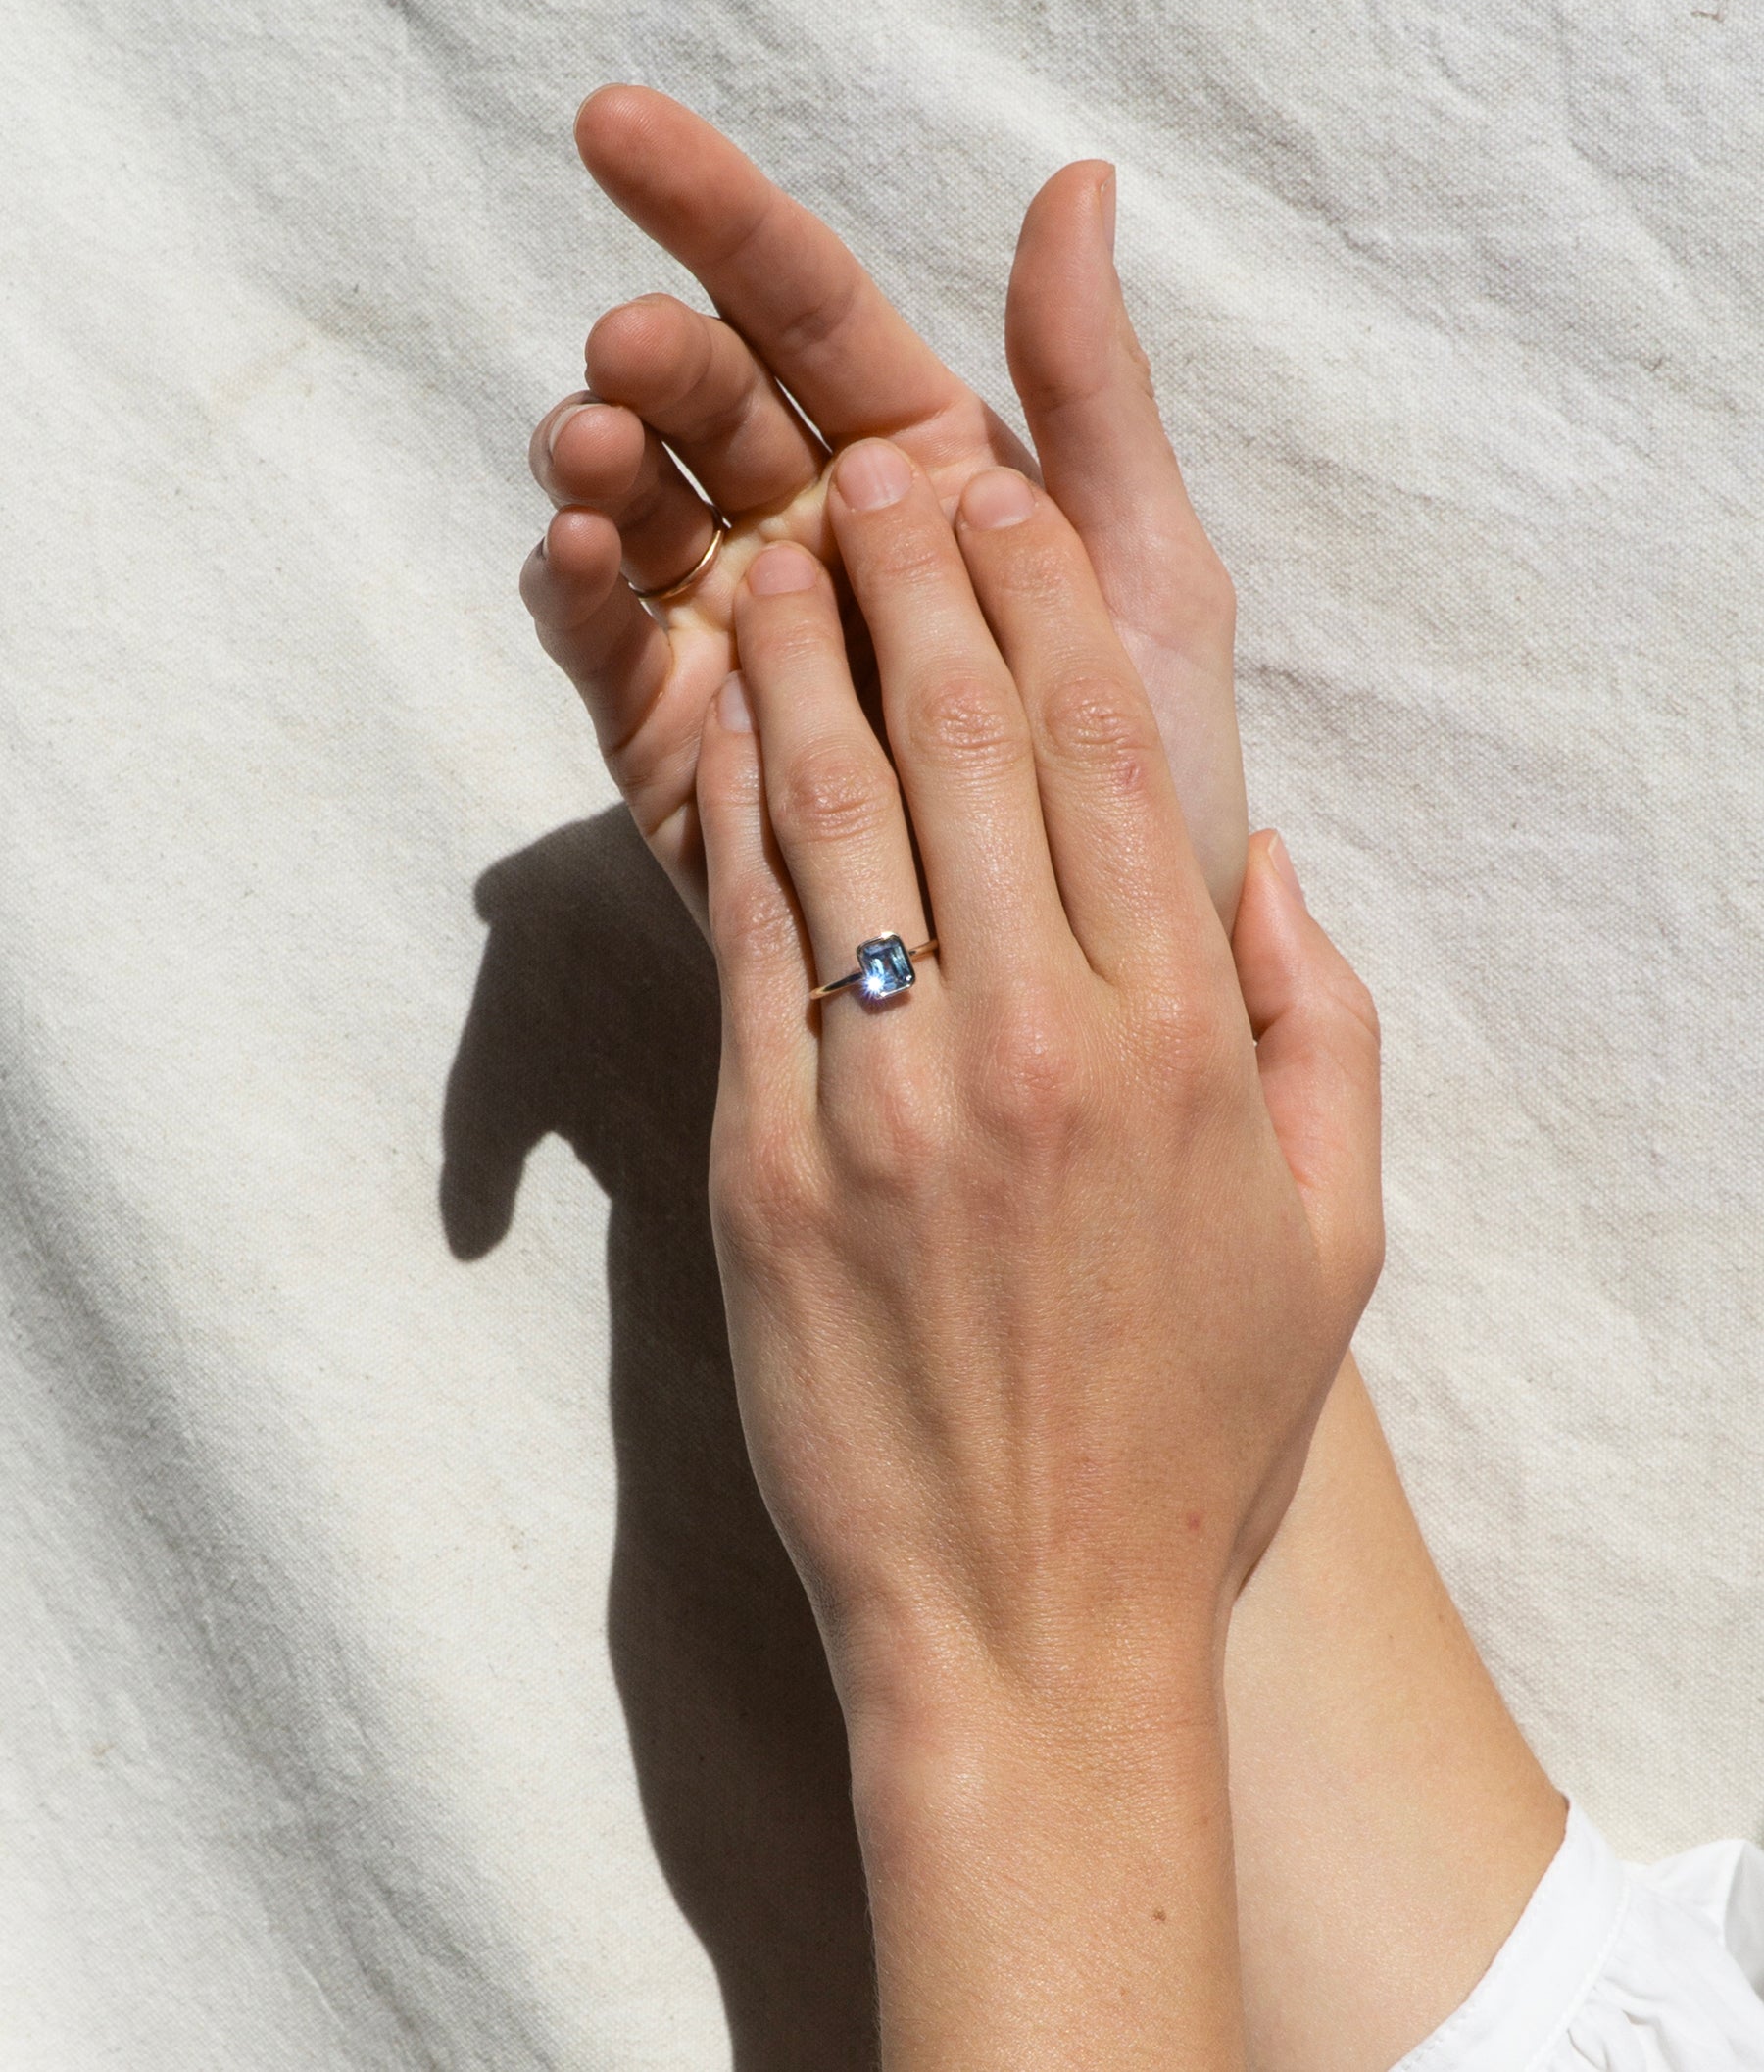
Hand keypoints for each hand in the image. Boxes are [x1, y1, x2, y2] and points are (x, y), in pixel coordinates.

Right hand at [521, 87, 1245, 930]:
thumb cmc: (1146, 780)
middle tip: (633, 349)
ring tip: (596, 443)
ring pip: (643, 510)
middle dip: (663, 357)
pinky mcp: (680, 745)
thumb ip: (1093, 391)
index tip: (615, 127)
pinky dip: (582, 590)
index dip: (718, 214)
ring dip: (605, 460)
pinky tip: (577, 550)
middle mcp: (819, 538)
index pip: (809, 314)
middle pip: (713, 405)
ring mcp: (740, 635)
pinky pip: (612, 646)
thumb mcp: (1144, 573)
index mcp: (926, 473)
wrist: (1109, 983)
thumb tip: (1076, 179)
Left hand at [694, 441, 1381, 2064]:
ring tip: (788, 535)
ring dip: (810, 647)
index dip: (1047, 603)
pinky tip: (717, 705)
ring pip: (840, 807)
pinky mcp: (767, 1159)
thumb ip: (1323, 1026)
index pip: (1106, 757)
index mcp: (1182, 1039)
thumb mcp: (1332, 1235)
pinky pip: (743, 933)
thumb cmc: (1191, 1428)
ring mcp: (889, 1094)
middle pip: (965, 741)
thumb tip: (1266, 858)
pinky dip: (726, 802)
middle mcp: (1039, 1037)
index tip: (1005, 492)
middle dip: (919, 573)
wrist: (1030, 1616)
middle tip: (878, 456)